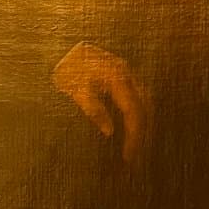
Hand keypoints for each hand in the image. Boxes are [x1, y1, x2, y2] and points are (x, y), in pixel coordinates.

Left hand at [51, 42, 148, 165]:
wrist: (63, 51)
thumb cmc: (66, 69)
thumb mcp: (75, 90)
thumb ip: (93, 109)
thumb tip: (110, 132)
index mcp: (117, 76)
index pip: (133, 110)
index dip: (134, 134)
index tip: (129, 154)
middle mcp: (126, 73)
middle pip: (144, 108)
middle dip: (142, 134)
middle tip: (134, 157)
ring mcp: (127, 73)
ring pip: (145, 103)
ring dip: (143, 126)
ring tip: (136, 148)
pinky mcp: (123, 77)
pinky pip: (138, 98)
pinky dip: (138, 116)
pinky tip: (134, 131)